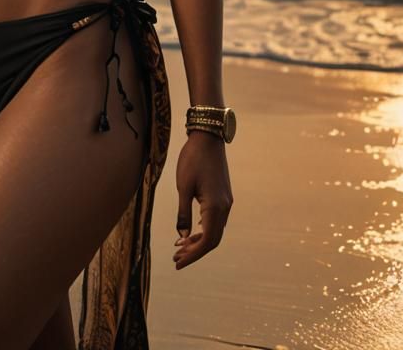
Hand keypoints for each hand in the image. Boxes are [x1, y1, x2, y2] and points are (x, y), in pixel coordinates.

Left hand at [173, 129, 232, 268]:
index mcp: (215, 207)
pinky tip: (190, 231)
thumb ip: (182, 212)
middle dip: (195, 251)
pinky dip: (203, 229)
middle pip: (212, 240)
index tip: (178, 263)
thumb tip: (182, 236)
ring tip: (179, 247)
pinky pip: (215, 221)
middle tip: (176, 258)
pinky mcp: (223, 197)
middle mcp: (224, 208)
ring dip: (198, 241)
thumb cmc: (192, 160)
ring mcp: (226, 203)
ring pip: (214, 231)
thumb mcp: (183, 186)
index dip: (193, 255)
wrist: (208, 139)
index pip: (207, 241)